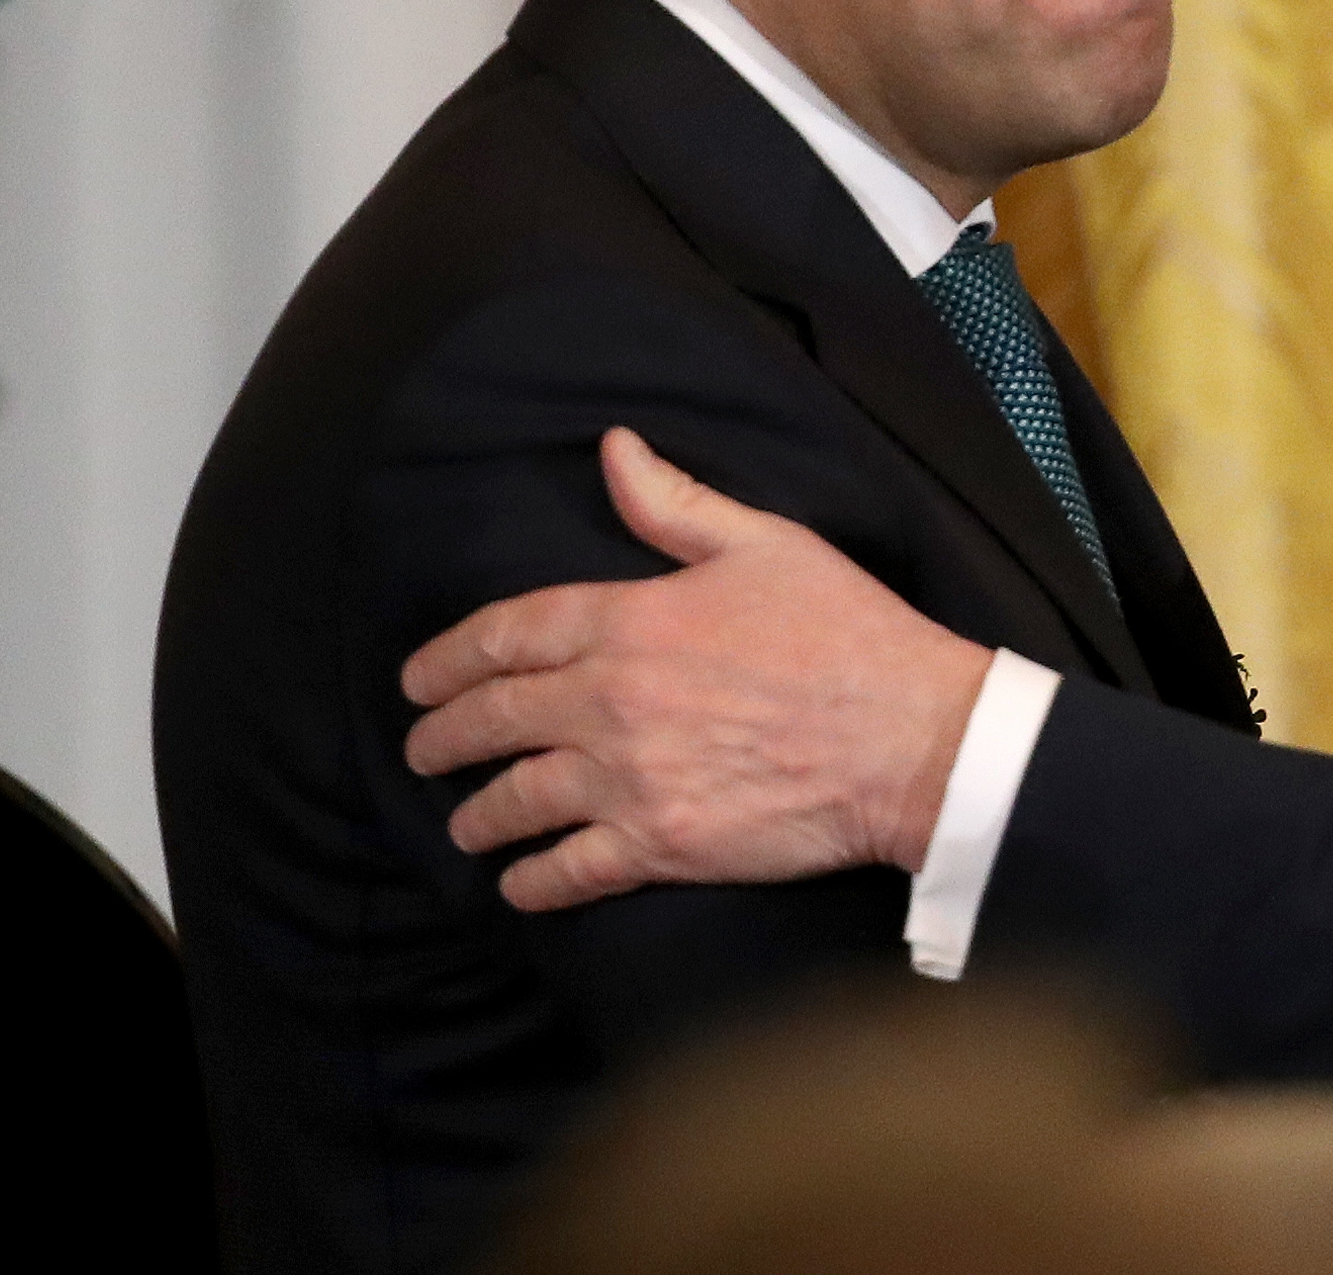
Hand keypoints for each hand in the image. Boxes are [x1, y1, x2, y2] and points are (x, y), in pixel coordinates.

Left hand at [400, 427, 992, 910]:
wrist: (913, 739)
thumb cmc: (849, 633)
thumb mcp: (767, 543)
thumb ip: (676, 504)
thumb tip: (612, 449)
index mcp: (632, 620)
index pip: (506, 634)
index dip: (448, 658)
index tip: (419, 679)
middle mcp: (612, 701)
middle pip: (493, 719)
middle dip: (442, 736)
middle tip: (422, 749)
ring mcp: (631, 779)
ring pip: (516, 801)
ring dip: (476, 816)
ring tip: (463, 825)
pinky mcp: (662, 846)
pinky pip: (568, 871)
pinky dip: (531, 881)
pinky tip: (518, 883)